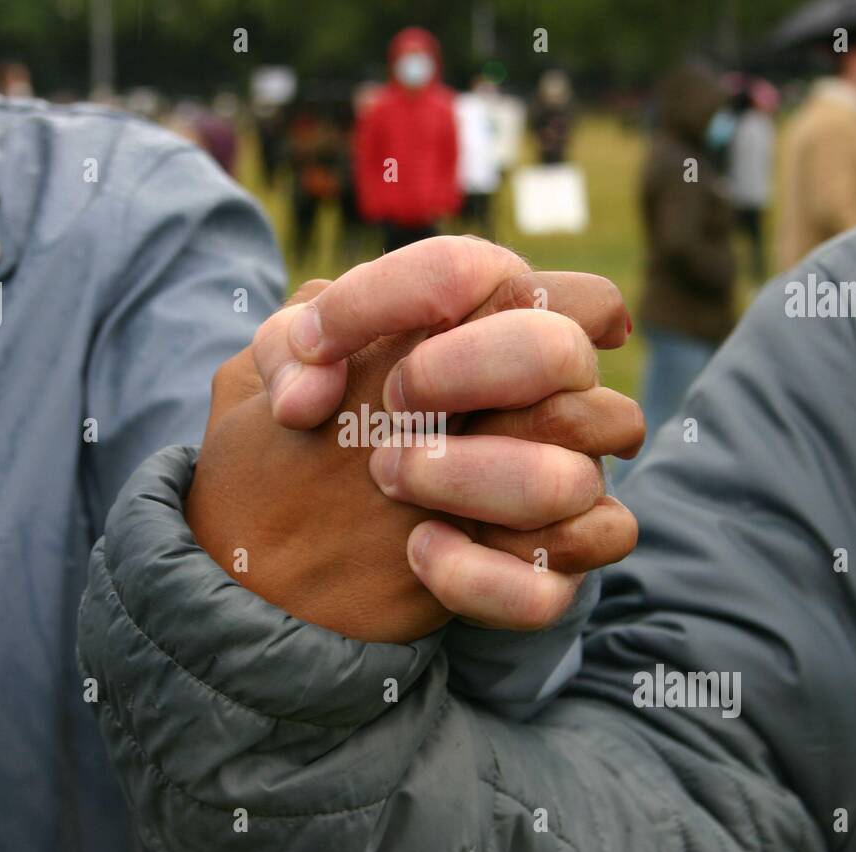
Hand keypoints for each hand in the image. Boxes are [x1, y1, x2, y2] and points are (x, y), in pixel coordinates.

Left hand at [187, 237, 642, 641]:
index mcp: (489, 322)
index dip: (398, 294)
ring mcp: (565, 483)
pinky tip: (419, 554)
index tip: (318, 344)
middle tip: (394, 401)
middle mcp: (548, 394)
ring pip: (571, 476)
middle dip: (470, 368)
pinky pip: (557, 579)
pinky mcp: (552, 569)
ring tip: (386, 478)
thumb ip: (286, 350)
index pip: (484, 269)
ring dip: (474, 476)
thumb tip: (308, 396)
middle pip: (562, 349)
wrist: (305, 543)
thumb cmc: (318, 432)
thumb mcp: (284, 374)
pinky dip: (485, 575)